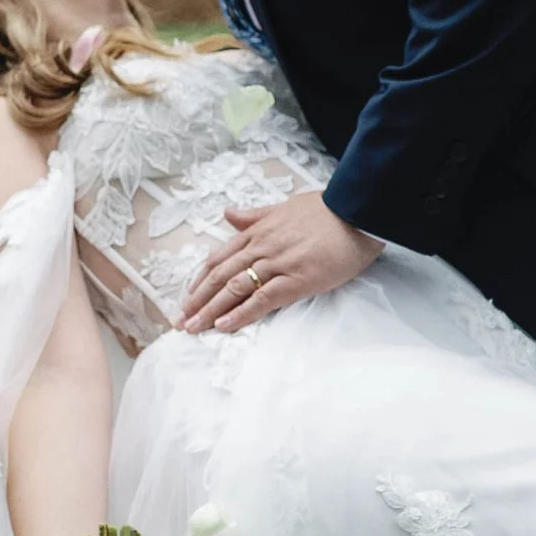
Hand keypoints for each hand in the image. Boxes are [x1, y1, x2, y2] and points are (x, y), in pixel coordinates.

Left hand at [177, 190, 382, 331]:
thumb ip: (254, 215)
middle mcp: (261, 247)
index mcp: (257, 231)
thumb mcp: (284, 206)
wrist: (357, 212)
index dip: (199, 281)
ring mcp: (277, 264)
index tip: (186, 298)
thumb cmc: (327, 210)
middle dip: (197, 301)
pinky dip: (241, 314)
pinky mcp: (296, 280)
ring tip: (193, 328)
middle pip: (219, 277)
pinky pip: (262, 299)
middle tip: (179, 321)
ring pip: (234, 289)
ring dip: (210, 311)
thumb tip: (228, 214)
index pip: (218, 259)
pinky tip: (225, 326)